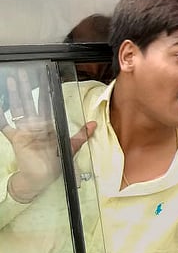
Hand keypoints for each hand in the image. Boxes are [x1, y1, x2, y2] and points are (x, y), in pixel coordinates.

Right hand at [0, 69, 94, 202]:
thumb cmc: (56, 163)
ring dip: (13, 96)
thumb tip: (94, 124)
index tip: (41, 79)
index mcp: (49, 125)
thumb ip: (82, 135)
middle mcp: (36, 125)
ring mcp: (25, 131)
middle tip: (21, 74)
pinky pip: (7, 126)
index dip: (42, 92)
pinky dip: (2, 118)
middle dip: (25, 88)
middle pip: (29, 102)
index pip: (45, 104)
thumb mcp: (71, 147)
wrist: (42, 178)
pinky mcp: (17, 138)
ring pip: (18, 109)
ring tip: (10, 82)